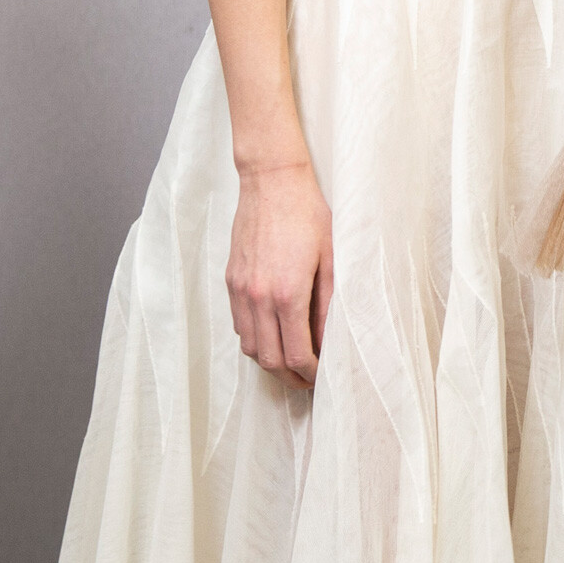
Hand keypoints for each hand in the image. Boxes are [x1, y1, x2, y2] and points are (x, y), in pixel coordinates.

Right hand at [227, 158, 332, 383]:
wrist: (271, 182)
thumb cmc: (308, 214)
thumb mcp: (331, 257)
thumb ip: (329, 301)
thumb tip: (329, 337)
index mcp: (288, 294)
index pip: (296, 353)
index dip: (310, 372)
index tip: (321, 376)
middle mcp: (259, 297)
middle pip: (269, 359)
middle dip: (289, 377)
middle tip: (307, 380)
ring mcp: (241, 290)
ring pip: (250, 346)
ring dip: (270, 361)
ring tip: (291, 362)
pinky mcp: (231, 280)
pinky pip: (239, 325)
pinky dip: (255, 339)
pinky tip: (272, 334)